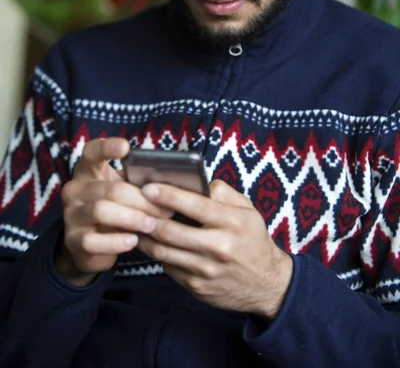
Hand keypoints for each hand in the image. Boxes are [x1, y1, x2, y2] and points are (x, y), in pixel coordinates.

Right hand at [56, 138, 170, 285]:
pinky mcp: (73, 240)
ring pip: (101, 211)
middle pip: (111, 189)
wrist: (90, 245)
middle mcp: (75, 189)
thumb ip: (137, 184)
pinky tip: (133, 241)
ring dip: (132, 219)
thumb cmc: (114, 209)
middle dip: (142, 200)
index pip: (91, 152)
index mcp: (87, 171)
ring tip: (152, 225)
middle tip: (165, 210)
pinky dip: (117, 241)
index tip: (126, 147)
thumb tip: (168, 186)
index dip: (107, 147)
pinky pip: (95, 240)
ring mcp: (71, 215)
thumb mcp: (122, 191)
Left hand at [137, 180, 292, 319]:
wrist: (266, 284)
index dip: (168, 195)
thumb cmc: (252, 239)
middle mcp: (219, 247)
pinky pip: (168, 267)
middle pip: (171, 231)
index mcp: (233, 222)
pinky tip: (149, 242)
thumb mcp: (247, 210)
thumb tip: (195, 182)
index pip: (195, 205)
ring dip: (144, 237)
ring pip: (163, 252)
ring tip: (132, 223)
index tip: (148, 187)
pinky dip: (156, 254)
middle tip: (131, 205)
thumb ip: (222, 192)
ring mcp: (206, 270)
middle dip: (147, 217)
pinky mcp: (197, 287)